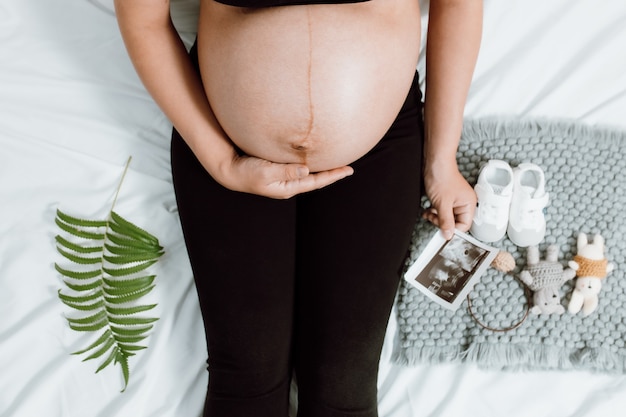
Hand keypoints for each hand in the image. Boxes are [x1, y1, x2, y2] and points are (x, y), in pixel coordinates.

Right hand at [214, 152, 353, 198]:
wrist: (230, 170)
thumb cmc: (246, 172)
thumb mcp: (265, 173)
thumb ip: (285, 172)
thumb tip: (306, 171)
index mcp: (288, 187)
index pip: (316, 182)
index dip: (333, 176)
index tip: (348, 170)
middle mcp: (288, 184)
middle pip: (316, 179)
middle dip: (331, 173)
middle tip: (349, 166)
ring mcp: (284, 178)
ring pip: (309, 173)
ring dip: (322, 168)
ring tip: (336, 162)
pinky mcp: (279, 169)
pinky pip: (299, 167)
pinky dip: (310, 162)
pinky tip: (315, 158)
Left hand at [422, 161, 475, 239]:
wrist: (434, 162)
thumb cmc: (441, 177)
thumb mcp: (442, 203)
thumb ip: (445, 221)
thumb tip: (448, 235)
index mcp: (469, 204)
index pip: (464, 226)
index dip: (452, 230)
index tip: (440, 231)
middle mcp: (464, 203)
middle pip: (455, 222)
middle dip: (442, 222)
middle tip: (432, 218)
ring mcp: (455, 201)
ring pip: (447, 217)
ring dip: (436, 217)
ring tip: (428, 213)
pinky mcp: (447, 198)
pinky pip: (442, 210)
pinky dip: (435, 212)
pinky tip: (428, 209)